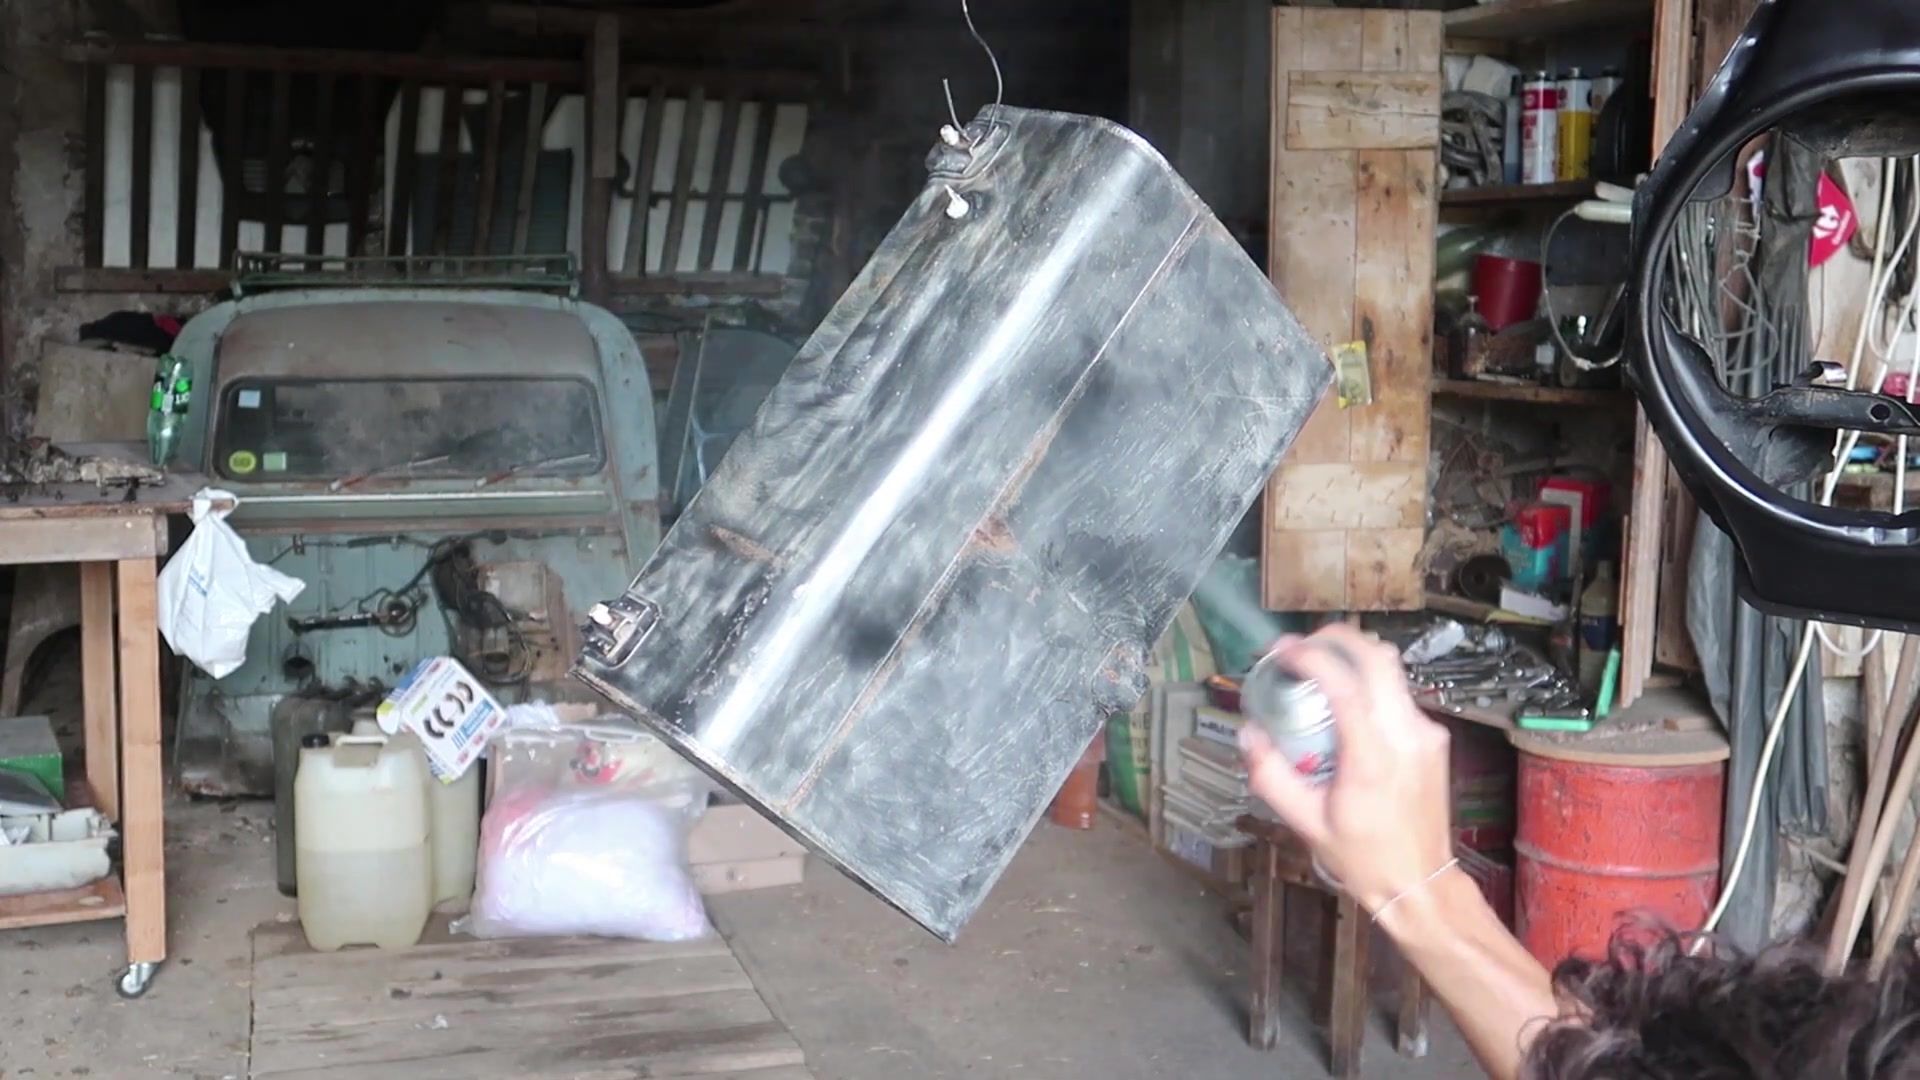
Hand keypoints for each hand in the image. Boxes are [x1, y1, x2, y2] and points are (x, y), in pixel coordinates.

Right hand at [1240, 625, 1456, 916]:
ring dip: (1352, 658)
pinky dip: (1368, 683)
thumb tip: (1248, 734)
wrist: (1421, 882)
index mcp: (1373, 758)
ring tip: (1317, 669)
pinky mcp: (1432, 737)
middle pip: (1377, 657)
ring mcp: (1426, 733)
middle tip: (1301, 645)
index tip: (1283, 651)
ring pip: (1391, 670)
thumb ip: (1271, 776)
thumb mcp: (1306, 823)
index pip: (1346, 685)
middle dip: (1336, 639)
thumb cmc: (1366, 858)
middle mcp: (1406, 736)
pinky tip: (1343, 704)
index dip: (1311, 657)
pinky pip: (1397, 693)